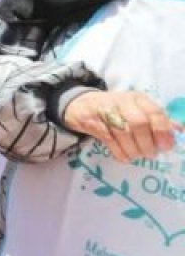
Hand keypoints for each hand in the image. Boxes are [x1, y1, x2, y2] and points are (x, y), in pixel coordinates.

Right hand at [62, 90, 177, 162]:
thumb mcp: (137, 108)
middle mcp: (122, 102)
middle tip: (150, 154)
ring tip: (137, 156)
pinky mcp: (92, 122)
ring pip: (123, 133)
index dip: (162, 131)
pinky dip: (119, 152)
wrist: (81, 104)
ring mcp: (105, 111)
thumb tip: (179, 131)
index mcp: (138, 98)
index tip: (166, 146)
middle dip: (146, 143)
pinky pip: (108, 140)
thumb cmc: (115, 109)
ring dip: (133, 149)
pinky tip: (125, 157)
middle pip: (138, 123)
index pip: (154, 112)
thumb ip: (158, 119)